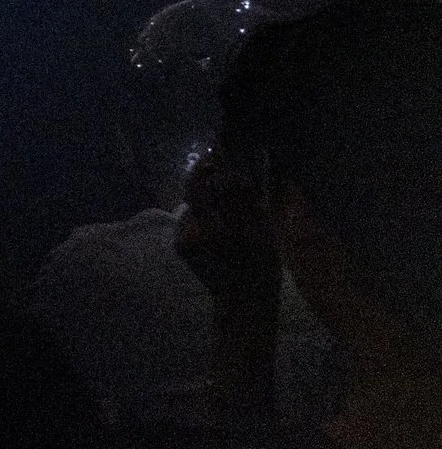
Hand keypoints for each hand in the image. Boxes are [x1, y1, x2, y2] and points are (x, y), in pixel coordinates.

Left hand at [175, 153, 281, 313]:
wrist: (241, 301)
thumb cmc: (262, 265)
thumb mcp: (267, 233)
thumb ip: (252, 203)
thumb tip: (239, 172)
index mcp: (239, 228)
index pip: (226, 185)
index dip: (220, 163)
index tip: (220, 147)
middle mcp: (211, 232)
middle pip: (197, 187)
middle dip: (203, 170)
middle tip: (212, 161)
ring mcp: (190, 238)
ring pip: (193, 203)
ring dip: (203, 197)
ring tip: (219, 203)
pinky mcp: (180, 243)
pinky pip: (189, 218)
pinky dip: (200, 216)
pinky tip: (212, 225)